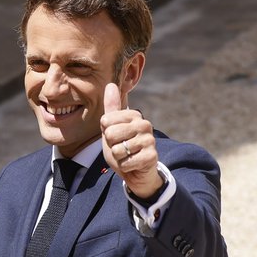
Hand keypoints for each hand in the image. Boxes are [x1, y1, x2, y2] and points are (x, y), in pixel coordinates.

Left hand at [101, 83, 162, 198]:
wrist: (136, 171)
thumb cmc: (122, 148)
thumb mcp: (112, 127)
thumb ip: (111, 108)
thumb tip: (110, 85)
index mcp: (134, 115)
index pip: (105, 120)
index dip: (106, 133)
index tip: (116, 137)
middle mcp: (144, 124)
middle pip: (110, 134)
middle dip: (111, 145)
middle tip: (122, 148)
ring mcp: (150, 140)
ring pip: (117, 150)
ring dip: (118, 157)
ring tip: (127, 156)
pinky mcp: (151, 156)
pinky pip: (125, 162)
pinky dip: (125, 166)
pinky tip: (133, 164)